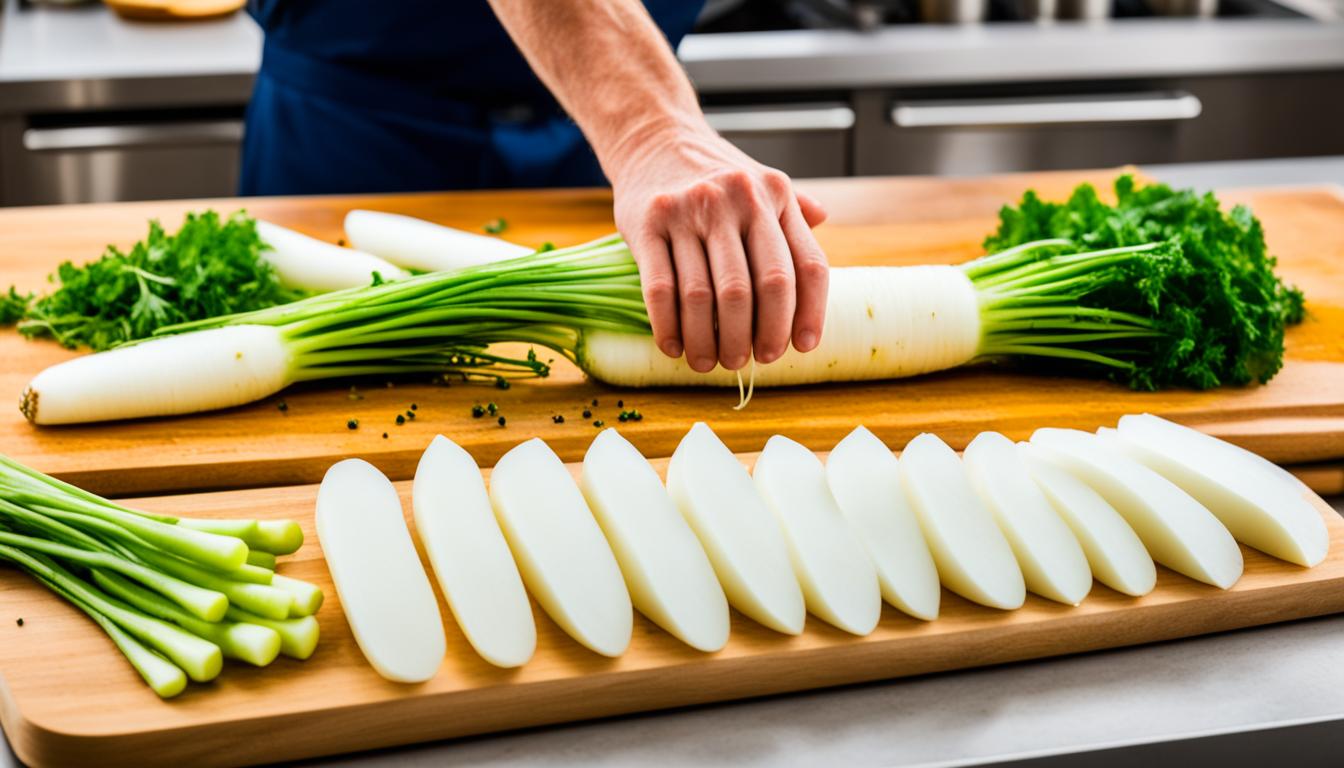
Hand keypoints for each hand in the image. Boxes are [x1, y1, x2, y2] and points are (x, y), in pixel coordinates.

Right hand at [607, 121, 828, 371]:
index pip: (806, 266)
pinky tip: (674, 348)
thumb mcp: (760, 180)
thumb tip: (825, 218)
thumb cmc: (713, 173)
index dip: (809, 314)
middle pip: (759, 288)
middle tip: (751, 361)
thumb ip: (792, 207)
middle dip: (758, 336)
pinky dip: (669, 327)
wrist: (653, 137)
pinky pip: (661, 289)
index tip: (803, 347)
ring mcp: (689, 211)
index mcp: (773, 195)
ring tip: (711, 363)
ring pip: (707, 296)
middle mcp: (736, 200)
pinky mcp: (647, 222)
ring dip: (710, 341)